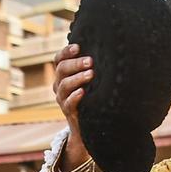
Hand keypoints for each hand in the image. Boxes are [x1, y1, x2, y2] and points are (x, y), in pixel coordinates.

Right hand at [52, 43, 91, 169]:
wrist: (87, 124)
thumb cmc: (92, 97)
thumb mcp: (91, 81)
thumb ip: (92, 68)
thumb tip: (111, 49)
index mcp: (63, 74)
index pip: (59, 59)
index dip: (66, 52)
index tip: (78, 47)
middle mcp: (59, 85)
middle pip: (61, 69)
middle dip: (75, 64)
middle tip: (90, 61)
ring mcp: (62, 98)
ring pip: (64, 85)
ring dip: (77, 78)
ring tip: (91, 74)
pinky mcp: (68, 111)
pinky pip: (68, 103)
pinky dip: (75, 97)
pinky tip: (83, 92)